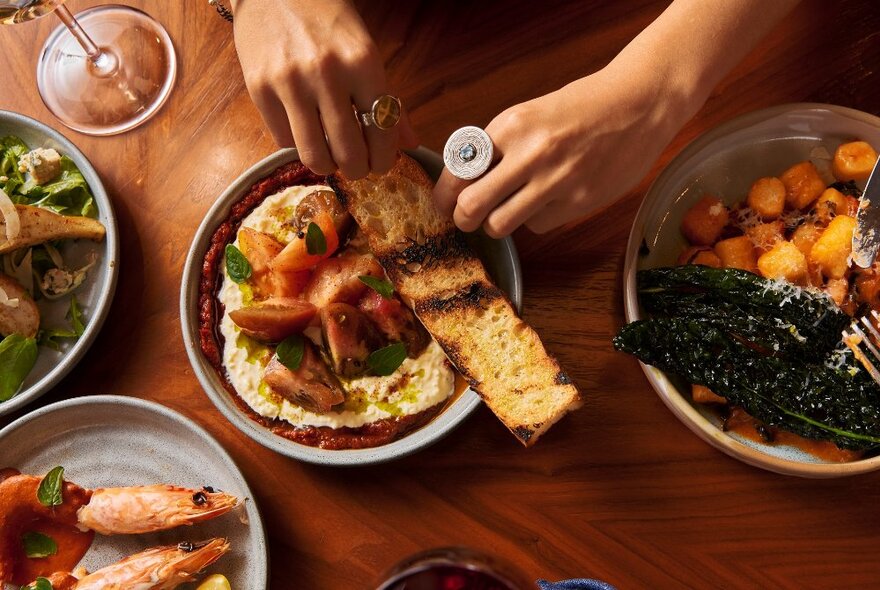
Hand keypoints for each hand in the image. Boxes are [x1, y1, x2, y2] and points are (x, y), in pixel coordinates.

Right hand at [230, 0, 416, 177]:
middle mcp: (326, 74)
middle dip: (357, 170)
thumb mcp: (365, 50)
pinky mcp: (259, 89)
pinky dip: (297, 145)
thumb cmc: (326, 19)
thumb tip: (409, 143)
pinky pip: (284, 141)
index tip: (381, 164)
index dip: (384, 159)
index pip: (381, 131)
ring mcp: (289, 83)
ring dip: (327, 166)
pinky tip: (304, 131)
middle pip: (348, 152)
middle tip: (357, 167)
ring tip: (331, 158)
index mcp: (362, 62)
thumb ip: (388, 98)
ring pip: (314, 155)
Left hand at [432, 65, 687, 237]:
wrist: (640, 104)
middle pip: (472, 206)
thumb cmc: (583, 107)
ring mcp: (555, 181)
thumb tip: (464, 180)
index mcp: (511, 125)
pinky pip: (538, 226)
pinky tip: (550, 200)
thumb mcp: (531, 115)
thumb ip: (499, 146)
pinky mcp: (578, 202)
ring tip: (504, 213)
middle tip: (465, 219)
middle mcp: (529, 153)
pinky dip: (536, 220)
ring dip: (497, 224)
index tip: (443, 203)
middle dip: (462, 219)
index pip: (459, 169)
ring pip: (500, 224)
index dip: (445, 193)